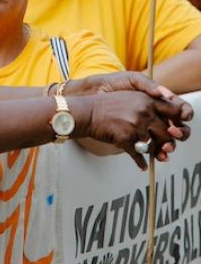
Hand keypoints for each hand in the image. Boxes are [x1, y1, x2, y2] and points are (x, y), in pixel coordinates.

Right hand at [72, 90, 191, 169]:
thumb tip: (164, 123)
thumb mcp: (130, 98)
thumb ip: (148, 106)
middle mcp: (144, 111)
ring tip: (151, 154)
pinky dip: (141, 163)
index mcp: (147, 99)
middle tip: (164, 148)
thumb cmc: (106, 106)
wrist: (87, 113)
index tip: (174, 130)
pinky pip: (138, 155)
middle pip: (167, 132)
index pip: (174, 111)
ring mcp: (135, 125)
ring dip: (152, 152)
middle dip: (165, 142)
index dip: (176, 122)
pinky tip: (142, 165)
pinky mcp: (126, 138)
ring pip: (153, 145)